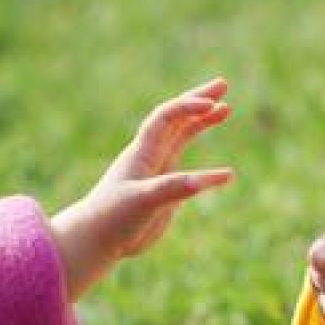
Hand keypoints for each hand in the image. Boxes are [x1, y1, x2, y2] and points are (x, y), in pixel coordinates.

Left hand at [51, 77, 233, 298]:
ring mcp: (158, 172)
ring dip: (202, 122)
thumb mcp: (143, 202)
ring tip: (226, 108)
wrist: (96, 240)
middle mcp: (151, 156)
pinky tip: (228, 175)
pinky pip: (191, 174)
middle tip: (223, 85)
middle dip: (199, 100)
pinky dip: (209, 173)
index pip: (167, 118)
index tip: (213, 104)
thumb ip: (172, 189)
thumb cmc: (112, 217)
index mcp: (142, 152)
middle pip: (177, 119)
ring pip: (182, 138)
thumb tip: (202, 180)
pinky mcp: (165, 192)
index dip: (189, 107)